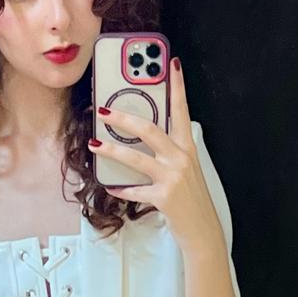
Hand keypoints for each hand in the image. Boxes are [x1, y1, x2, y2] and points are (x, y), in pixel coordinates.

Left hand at [89, 57, 224, 255]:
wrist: (203, 232)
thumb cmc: (191, 201)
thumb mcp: (186, 172)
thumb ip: (170, 154)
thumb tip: (145, 143)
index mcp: (188, 148)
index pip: (182, 110)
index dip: (177, 86)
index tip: (171, 65)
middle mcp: (181, 158)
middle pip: (149, 129)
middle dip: (123, 118)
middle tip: (103, 110)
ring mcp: (173, 177)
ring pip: (136, 157)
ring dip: (112, 150)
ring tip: (94, 144)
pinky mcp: (164, 196)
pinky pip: (135, 190)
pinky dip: (121, 189)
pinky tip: (110, 187)